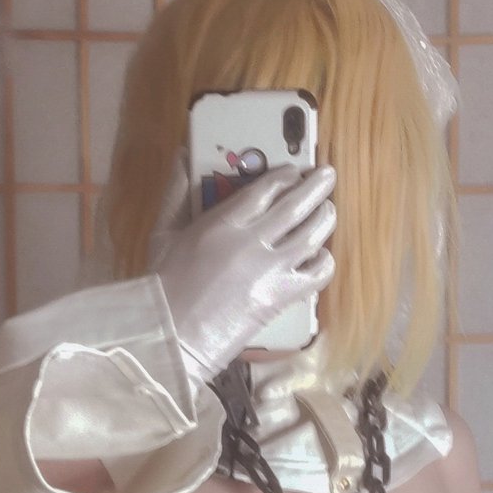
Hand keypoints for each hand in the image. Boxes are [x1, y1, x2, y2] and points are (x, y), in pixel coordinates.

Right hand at [151, 164, 336, 383]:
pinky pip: (316, 274)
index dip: (285, 176)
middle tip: (328, 175)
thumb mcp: (163, 232)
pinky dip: (324, 262)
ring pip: (311, 234)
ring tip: (328, 210)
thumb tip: (182, 157)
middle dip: (316, 186)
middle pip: (295, 204)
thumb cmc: (164, 287)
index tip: (293, 171)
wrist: (173, 335)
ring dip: (325, 218)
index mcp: (223, 222)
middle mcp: (251, 240)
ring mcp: (269, 269)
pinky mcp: (279, 296)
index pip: (265, 188)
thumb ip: (175, 193)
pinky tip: (321, 256)